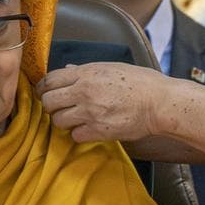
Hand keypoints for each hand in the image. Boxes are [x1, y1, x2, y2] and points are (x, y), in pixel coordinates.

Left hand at [36, 63, 167, 142]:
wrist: (160, 103)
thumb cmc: (140, 83)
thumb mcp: (111, 68)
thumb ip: (86, 71)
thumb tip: (68, 70)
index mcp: (87, 74)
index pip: (49, 80)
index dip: (44, 88)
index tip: (46, 93)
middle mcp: (84, 92)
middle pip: (49, 101)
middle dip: (51, 105)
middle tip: (60, 107)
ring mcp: (90, 112)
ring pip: (58, 121)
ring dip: (64, 121)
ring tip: (76, 119)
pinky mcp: (99, 131)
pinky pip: (75, 136)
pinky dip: (79, 134)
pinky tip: (89, 128)